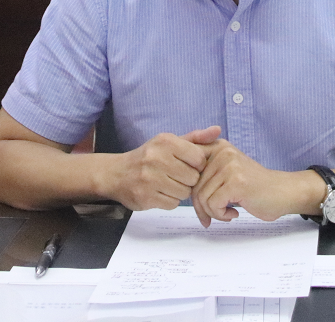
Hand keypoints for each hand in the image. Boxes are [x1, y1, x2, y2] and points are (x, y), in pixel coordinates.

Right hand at [98, 127, 218, 210]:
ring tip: (167, 184)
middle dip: (188, 179)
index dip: (196, 165)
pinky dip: (169, 200)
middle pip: (193, 178)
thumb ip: (195, 138)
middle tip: (175, 176)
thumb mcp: (170, 142)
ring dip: (179, 191)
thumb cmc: (149, 157)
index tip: (187, 164)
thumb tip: (218, 130)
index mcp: (165, 141)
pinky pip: (172, 204)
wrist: (116, 173)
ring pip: (184, 193)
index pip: (199, 158)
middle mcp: (157, 158)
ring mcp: (149, 179)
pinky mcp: (145, 197)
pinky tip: (159, 192)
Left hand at [189, 139, 319, 226]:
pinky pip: (213, 204)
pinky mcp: (236, 182)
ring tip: (225, 213)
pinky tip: (233, 214)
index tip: (201, 204)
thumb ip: (206, 173)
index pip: (186, 165)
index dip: (188, 188)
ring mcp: (230, 165)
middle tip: (211, 217)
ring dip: (212, 212)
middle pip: (193, 185)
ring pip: (201, 197)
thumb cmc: (254, 187)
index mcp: (218, 146)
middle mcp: (222, 151)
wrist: (283, 193)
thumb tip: (177, 186)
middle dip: (200, 206)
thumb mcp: (228, 171)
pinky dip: (220, 215)